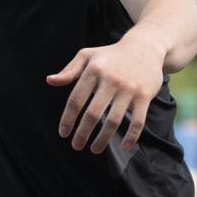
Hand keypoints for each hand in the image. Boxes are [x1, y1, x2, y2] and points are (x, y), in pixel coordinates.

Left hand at [48, 32, 167, 153]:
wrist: (145, 47)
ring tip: (94, 149)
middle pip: (93, 113)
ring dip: (103, 139)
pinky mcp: (144, 96)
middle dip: (82, 133)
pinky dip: (131, 136)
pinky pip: (138, 121)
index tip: (63, 133)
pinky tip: (124, 147)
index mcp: (94, 70)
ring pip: (114, 120)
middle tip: (76, 146)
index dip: (68, 119)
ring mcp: (128, 89)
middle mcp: (111, 80)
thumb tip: (50, 81)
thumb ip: (69, 70)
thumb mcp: (88, 55)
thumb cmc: (111, 55)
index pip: (76, 99)